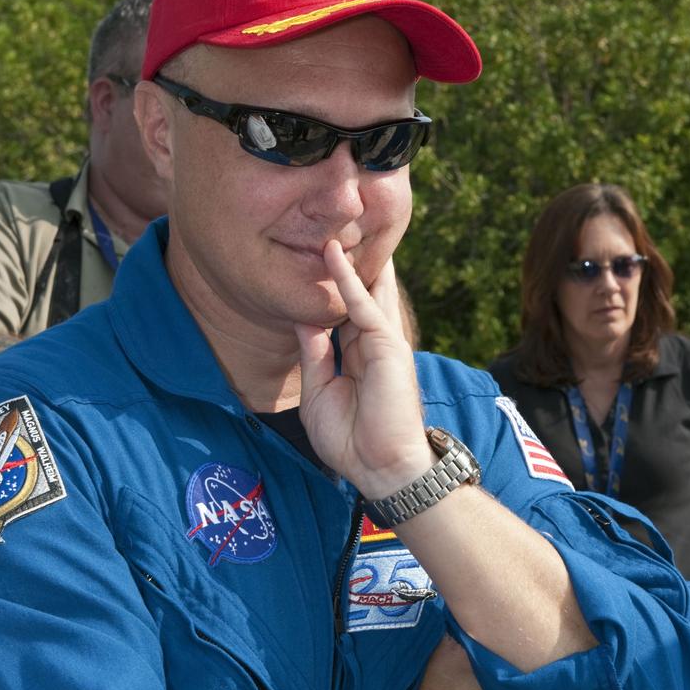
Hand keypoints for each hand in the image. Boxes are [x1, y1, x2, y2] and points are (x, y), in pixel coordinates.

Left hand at [293, 241, 432, 498]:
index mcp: (358, 353)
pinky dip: (347, 278)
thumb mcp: (320, 391)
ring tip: (335, 222)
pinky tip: (333, 254)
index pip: (343, 310)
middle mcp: (372, 341)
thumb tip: (302, 319)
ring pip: (366, 289)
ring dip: (350, 258)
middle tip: (333, 225)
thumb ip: (313, 353)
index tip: (315, 257)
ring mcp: (382, 340)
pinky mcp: (388, 343)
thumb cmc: (352, 439)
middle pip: (360, 292)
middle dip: (350, 262)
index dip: (331, 285)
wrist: (380, 468)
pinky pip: (363, 304)